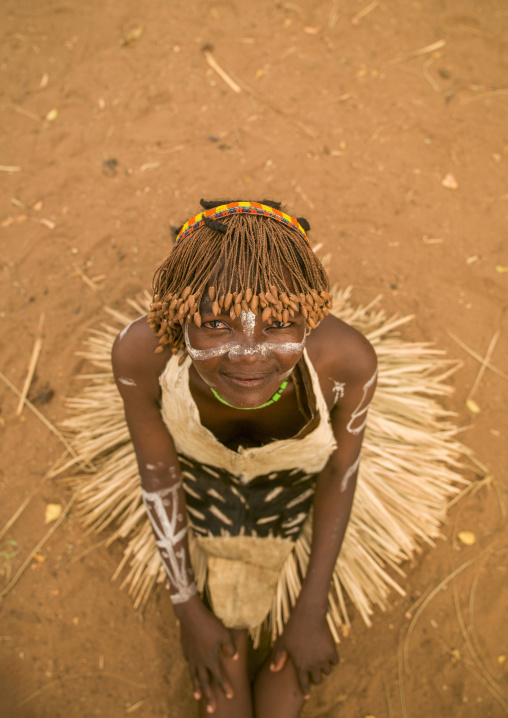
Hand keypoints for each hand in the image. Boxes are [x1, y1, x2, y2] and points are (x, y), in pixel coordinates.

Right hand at [174, 596, 237, 713]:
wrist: (190, 615)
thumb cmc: (210, 623)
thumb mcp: (224, 634)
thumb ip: (230, 647)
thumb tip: (235, 657)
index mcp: (210, 659)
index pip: (219, 677)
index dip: (225, 687)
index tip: (230, 696)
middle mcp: (200, 661)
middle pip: (205, 682)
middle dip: (209, 696)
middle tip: (211, 710)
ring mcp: (191, 656)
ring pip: (194, 675)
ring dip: (197, 687)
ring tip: (197, 697)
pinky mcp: (186, 650)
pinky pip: (189, 664)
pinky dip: (191, 671)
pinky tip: (192, 673)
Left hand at [270, 602, 337, 698]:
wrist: (309, 615)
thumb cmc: (293, 628)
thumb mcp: (283, 643)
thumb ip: (279, 658)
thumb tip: (273, 670)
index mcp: (300, 665)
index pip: (303, 683)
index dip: (305, 691)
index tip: (307, 696)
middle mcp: (312, 665)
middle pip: (317, 680)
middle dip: (316, 679)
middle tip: (315, 675)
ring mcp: (323, 658)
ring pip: (327, 672)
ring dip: (324, 669)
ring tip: (322, 664)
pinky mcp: (332, 651)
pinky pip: (335, 662)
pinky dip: (332, 660)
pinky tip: (329, 656)